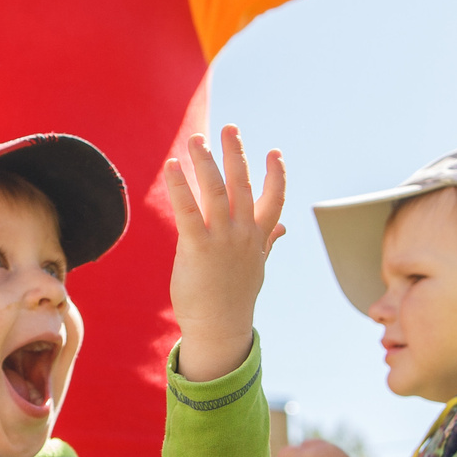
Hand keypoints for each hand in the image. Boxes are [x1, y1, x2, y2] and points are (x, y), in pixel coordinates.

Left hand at [165, 127, 286, 382]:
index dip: (276, 176)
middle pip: (242, 185)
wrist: (219, 328)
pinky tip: (173, 166)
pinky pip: (188, 211)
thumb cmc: (234, 298)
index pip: (274, 200)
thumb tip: (284, 227)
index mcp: (257, 238)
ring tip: (196, 140)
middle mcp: (243, 234)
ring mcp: (222, 240)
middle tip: (229, 128)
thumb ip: (268, 242)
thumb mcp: (256, 268)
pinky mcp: (198, 248)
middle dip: (236, 154)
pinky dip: (180, 186)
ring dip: (206, 162)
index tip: (274, 152)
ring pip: (216, 192)